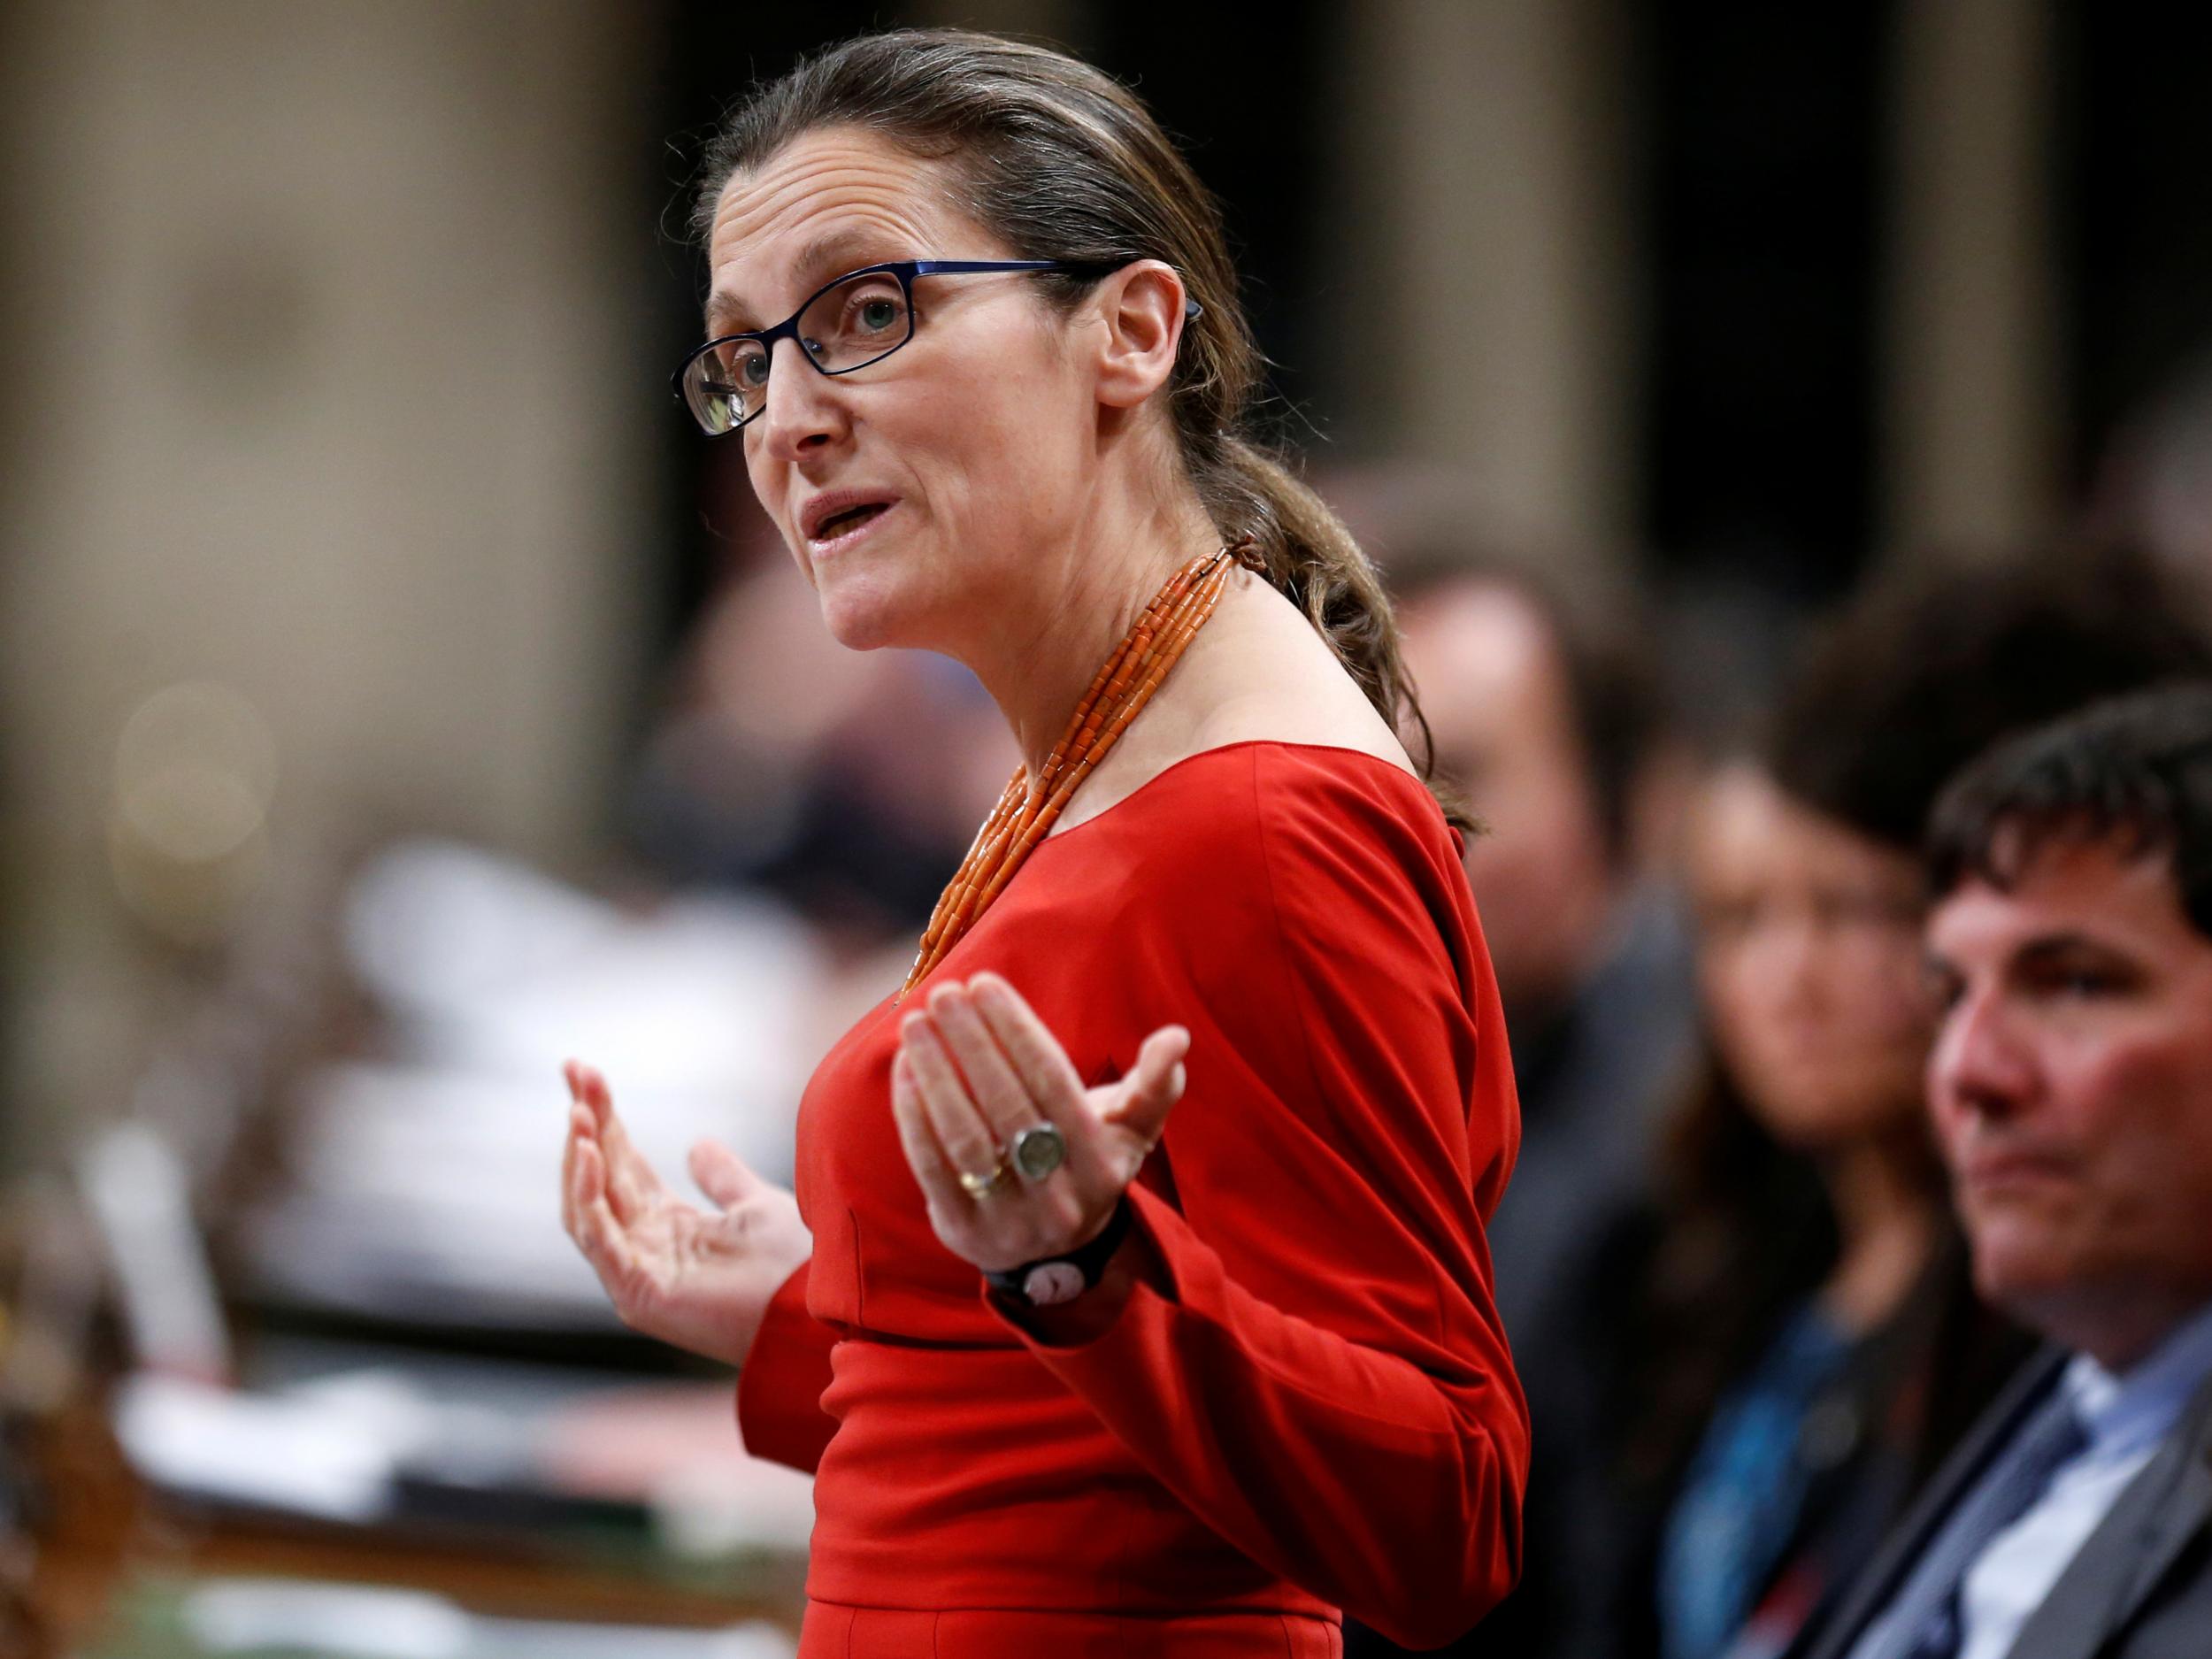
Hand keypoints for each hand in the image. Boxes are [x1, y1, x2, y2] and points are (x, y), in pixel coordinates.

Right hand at [559, 1060, 809, 1367]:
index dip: (604, 1120)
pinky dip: (589, 1198)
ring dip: (579, 1158)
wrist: (815, 1307)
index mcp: (668, 1228)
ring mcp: (636, 1272)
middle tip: (574, 1071)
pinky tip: (589, 1154)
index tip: (584, 1073)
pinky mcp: (639, 1293)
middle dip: (586, 1124)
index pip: (621, 1165)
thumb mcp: (755, 1204)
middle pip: (599, 1178)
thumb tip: (695, 1144)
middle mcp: (644, 1248)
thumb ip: (722, 1177)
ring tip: (578, 1111)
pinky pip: (601, 1240)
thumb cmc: (794, 1267)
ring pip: (586, 1208)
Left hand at [890, 972, 1188, 1274]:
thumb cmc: (1091, 1161)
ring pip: (965, 1137)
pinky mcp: (964, 1231)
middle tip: (946, 992)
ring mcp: (1009, 1218)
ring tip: (917, 1022)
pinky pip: (932, 1168)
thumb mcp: (1132, 1129)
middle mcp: (1057, 1195)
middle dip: (973, 1042)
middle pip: (1006, 1106)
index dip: (1016, 1030)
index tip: (985, 984)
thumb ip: (1155, 1083)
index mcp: (1102, 1162)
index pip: (1053, 1082)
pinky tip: (906, 1069)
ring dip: (937, 1074)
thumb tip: (1176, 1038)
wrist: (1057, 1253)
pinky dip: (914, 1115)